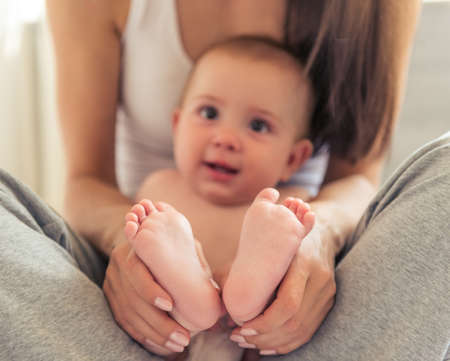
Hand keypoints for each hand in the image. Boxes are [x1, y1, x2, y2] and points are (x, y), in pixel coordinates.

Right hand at [103, 239, 190, 354]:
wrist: (139, 243)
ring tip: (178, 345)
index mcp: (134, 250)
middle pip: (134, 300)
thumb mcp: (180, 245)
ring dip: (155, 335)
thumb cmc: (168, 247)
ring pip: (130, 316)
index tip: (170, 305)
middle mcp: (118, 268)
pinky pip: (126, 324)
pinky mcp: (111, 300)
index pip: (136, 271)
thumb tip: (216, 294)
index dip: (150, 290)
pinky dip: (145, 336)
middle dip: (160, 323)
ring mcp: (112, 285)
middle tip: (184, 338)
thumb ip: (194, 263)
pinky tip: (162, 346)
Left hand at [230, 228, 335, 354]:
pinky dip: (286, 343)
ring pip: (301, 331)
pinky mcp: (328, 303)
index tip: (241, 328)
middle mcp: (319, 279)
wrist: (321, 233)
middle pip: (294, 322)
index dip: (264, 323)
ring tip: (248, 343)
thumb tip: (221, 298)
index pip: (288, 304)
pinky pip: (308, 331)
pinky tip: (266, 345)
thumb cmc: (283, 240)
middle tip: (238, 337)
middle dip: (263, 336)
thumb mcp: (267, 245)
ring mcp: (327, 293)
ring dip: (272, 343)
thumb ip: (246, 266)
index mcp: (303, 262)